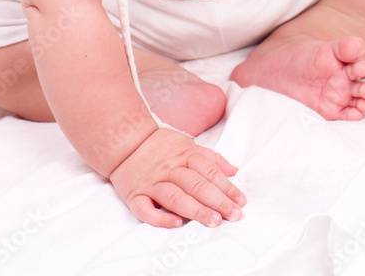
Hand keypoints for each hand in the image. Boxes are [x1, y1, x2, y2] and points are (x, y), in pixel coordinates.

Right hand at [109, 128, 245, 227]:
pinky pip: (146, 209)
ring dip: (195, 210)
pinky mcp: (135, 195)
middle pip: (196, 185)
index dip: (227, 187)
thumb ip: (211, 158)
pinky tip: (176, 223)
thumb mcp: (186, 144)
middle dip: (217, 201)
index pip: (209, 172)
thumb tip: (234, 170)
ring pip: (175, 196)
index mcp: (184, 155)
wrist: (123, 141)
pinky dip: (160, 217)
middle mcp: (169, 169)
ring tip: (213, 222)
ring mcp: (151, 182)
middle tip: (234, 215)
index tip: (241, 201)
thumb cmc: (159, 145)